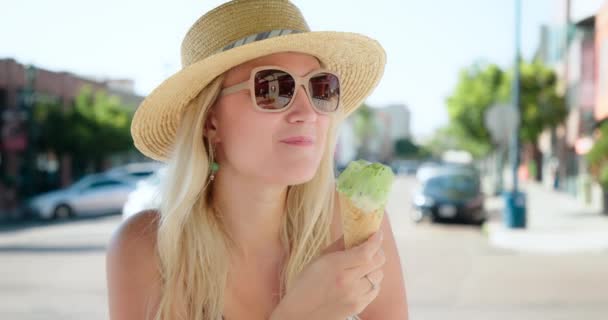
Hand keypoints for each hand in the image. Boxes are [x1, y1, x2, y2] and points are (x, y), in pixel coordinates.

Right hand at [270, 231, 384, 319]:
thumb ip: (339, 245)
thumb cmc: (306, 283)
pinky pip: (376, 290)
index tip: (377, 233)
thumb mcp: (319, 259)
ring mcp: (355, 296)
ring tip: (362, 267)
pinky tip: (360, 280)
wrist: (300, 313)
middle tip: (370, 248)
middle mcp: (348, 282)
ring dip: (374, 268)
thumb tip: (355, 233)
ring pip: (379, 275)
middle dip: (376, 252)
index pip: (366, 252)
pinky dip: (372, 282)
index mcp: (336, 267)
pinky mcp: (358, 306)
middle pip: (377, 262)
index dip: (375, 240)